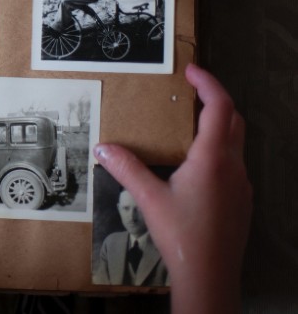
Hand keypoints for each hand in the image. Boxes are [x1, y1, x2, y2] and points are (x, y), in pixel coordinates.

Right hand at [95, 64, 249, 313]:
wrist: (210, 274)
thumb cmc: (182, 235)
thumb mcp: (149, 198)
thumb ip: (126, 169)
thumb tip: (103, 148)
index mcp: (212, 158)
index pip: (219, 107)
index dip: (208, 83)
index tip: (192, 71)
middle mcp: (233, 166)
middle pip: (234, 120)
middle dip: (215, 100)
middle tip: (191, 93)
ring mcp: (241, 184)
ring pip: (236, 142)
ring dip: (218, 126)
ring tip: (189, 126)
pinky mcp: (240, 200)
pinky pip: (234, 164)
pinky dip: (218, 151)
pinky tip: (195, 166)